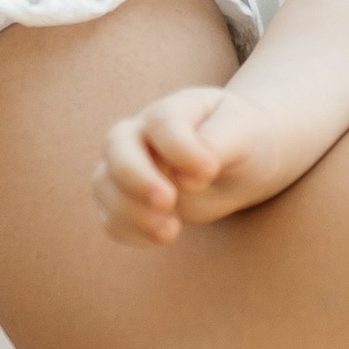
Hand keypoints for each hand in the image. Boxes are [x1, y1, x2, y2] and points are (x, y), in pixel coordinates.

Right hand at [94, 84, 289, 244]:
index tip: (210, 171)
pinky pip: (111, 218)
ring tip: (171, 232)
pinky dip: (129, 232)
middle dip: (137, 178)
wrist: (243, 159)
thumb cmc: (243, 138)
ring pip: (105, 185)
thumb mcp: (244, 133)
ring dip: (130, 212)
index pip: (161, 123)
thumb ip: (218, 143)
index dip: (181, 150)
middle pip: (116, 146)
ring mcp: (129, 167)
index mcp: (172, 110)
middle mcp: (141, 135)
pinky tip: (160, 239)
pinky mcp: (128, 201)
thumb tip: (184, 179)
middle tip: (168, 202)